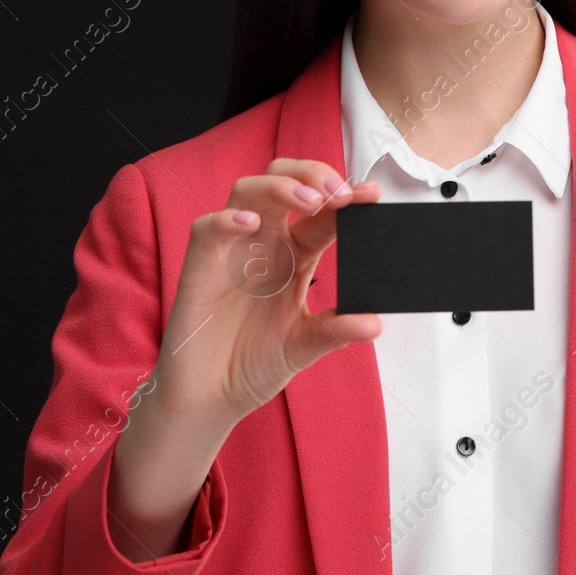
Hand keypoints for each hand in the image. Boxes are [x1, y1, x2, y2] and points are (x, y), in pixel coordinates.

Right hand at [152, 158, 382, 425]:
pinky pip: (206, 228)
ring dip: (279, 186)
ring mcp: (231, 249)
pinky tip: (251, 225)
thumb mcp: (302, 345)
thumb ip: (335, 330)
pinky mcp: (199, 266)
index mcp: (294, 255)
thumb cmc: (252, 364)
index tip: (372, 196)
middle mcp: (264, 243)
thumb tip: (376, 323)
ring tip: (310, 201)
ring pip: (248, 192)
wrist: (210, 398)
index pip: (322, 214)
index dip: (346, 200)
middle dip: (312, 175)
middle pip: (283, 181)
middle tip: (340, 194)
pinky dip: (226, 220)